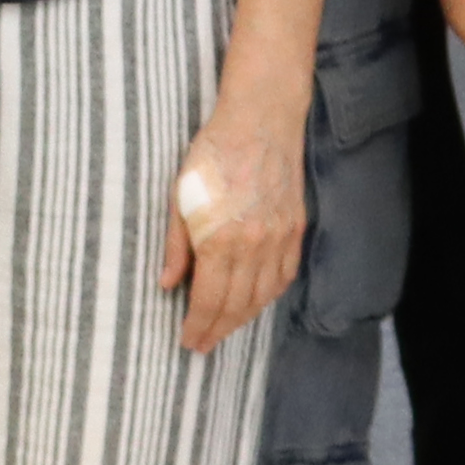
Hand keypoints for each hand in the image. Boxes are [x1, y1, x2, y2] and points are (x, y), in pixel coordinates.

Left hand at [156, 96, 310, 355]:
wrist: (260, 120)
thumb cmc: (212, 153)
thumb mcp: (179, 195)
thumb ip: (176, 244)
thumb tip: (168, 284)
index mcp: (221, 238)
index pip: (210, 300)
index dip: (198, 326)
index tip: (188, 342)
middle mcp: (254, 245)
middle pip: (237, 305)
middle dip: (218, 330)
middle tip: (203, 345)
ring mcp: (280, 239)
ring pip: (263, 296)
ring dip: (243, 318)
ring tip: (224, 328)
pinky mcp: (296, 229)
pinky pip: (284, 276)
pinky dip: (268, 296)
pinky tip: (255, 301)